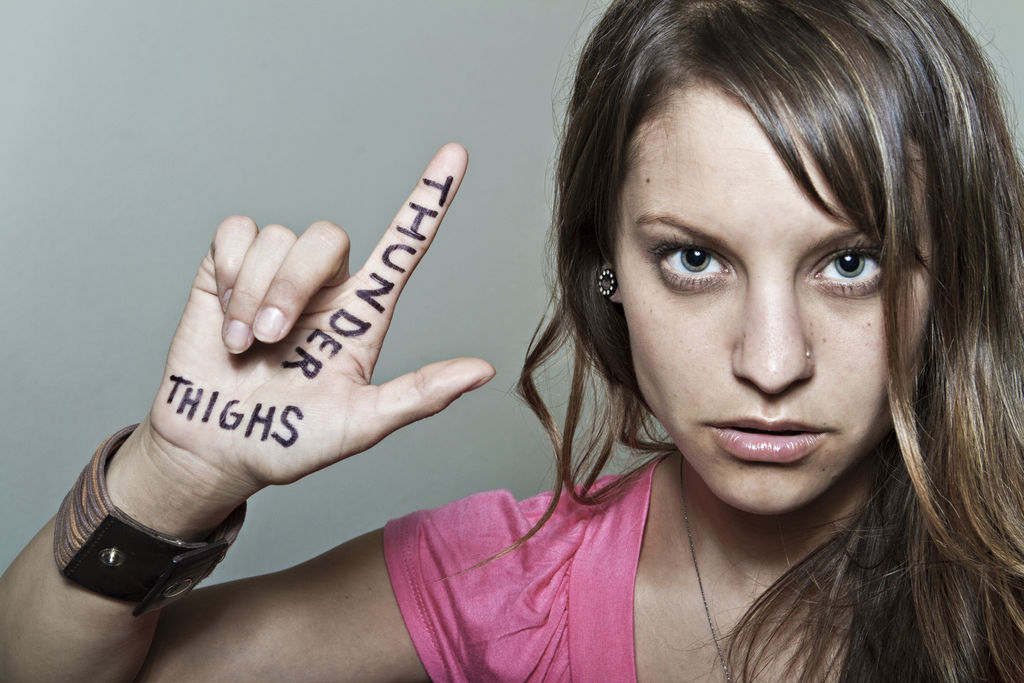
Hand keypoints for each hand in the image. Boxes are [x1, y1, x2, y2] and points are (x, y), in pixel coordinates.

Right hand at [116, 144, 492, 526]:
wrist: (215, 448)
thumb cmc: (289, 441)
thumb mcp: (360, 425)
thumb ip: (419, 395)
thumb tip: (485, 370)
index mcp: (363, 315)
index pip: (404, 247)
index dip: (429, 200)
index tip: (456, 155)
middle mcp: (324, 286)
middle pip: (328, 236)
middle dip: (294, 285)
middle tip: (275, 340)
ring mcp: (275, 276)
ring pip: (278, 236)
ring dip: (255, 294)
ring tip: (246, 345)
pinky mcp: (226, 271)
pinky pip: (235, 232)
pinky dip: (228, 274)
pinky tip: (225, 316)